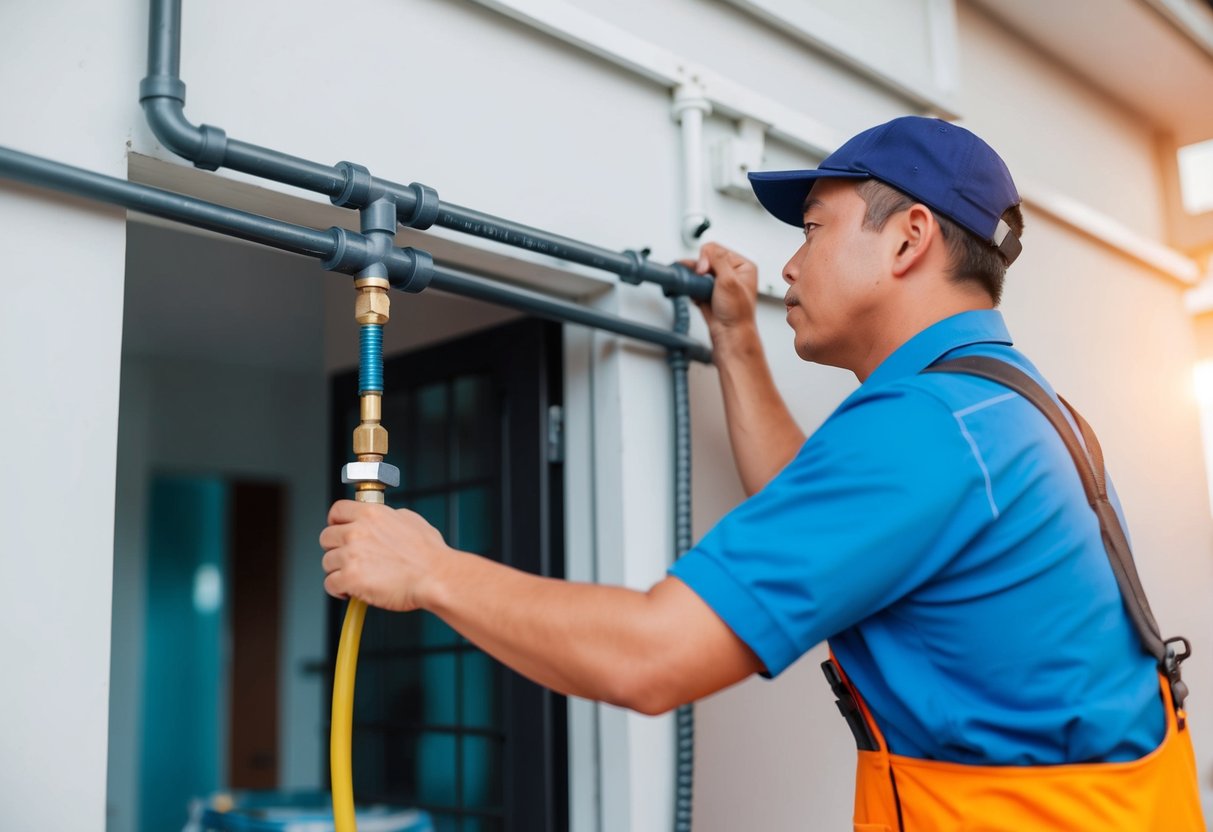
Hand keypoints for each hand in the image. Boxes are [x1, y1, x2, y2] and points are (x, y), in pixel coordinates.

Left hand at [320, 499, 453, 611]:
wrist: (435, 576)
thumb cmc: (429, 554)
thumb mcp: (410, 520)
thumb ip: (388, 517)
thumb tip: (380, 520)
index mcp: (371, 514)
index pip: (337, 511)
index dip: (335, 521)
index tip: (338, 528)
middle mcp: (357, 531)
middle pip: (326, 537)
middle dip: (336, 549)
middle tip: (349, 558)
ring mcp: (351, 555)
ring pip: (327, 562)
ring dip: (339, 571)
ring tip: (355, 577)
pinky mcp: (350, 578)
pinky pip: (330, 584)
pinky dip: (339, 590)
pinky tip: (352, 591)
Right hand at [687, 242, 758, 339]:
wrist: (730, 335)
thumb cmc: (737, 314)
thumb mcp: (729, 280)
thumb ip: (718, 260)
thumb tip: (706, 251)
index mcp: (743, 266)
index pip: (717, 249)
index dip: (706, 258)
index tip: (703, 270)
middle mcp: (732, 273)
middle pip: (706, 259)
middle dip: (699, 269)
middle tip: (699, 278)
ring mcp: (719, 283)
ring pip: (699, 272)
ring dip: (694, 278)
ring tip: (695, 286)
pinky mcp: (709, 293)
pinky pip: (696, 284)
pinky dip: (692, 288)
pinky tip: (694, 293)